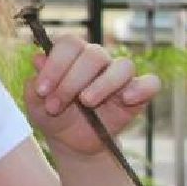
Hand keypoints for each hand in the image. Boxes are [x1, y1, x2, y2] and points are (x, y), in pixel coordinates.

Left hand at [25, 35, 159, 156]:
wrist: (69, 142)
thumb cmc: (52, 115)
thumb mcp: (36, 103)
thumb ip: (36, 82)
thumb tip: (38, 58)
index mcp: (72, 56)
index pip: (69, 43)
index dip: (55, 64)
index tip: (42, 90)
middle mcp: (97, 61)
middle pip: (93, 54)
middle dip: (71, 81)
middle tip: (56, 105)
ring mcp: (119, 76)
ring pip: (122, 66)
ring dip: (102, 84)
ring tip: (86, 102)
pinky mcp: (137, 94)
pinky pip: (151, 83)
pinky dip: (140, 88)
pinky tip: (125, 99)